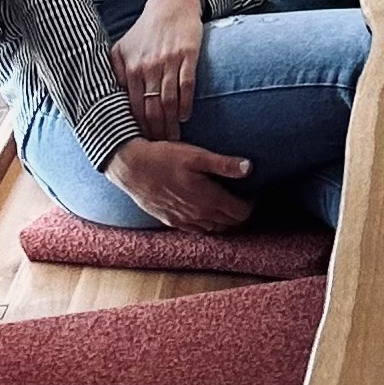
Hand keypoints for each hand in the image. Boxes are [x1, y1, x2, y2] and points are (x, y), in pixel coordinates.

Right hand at [102, 137, 252, 229]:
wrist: (132, 168)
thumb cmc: (164, 158)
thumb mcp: (196, 155)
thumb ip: (223, 164)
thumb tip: (249, 167)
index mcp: (208, 199)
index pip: (240, 213)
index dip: (250, 204)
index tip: (251, 193)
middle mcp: (198, 215)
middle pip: (229, 223)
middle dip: (239, 212)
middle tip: (241, 197)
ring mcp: (184, 221)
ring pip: (214, 228)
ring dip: (223, 219)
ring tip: (224, 203)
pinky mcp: (171, 221)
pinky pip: (196, 229)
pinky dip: (206, 223)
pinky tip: (204, 210)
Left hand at [111, 0, 204, 139]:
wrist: (172, 4)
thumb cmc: (145, 30)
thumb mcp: (122, 48)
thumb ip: (114, 73)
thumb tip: (108, 100)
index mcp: (130, 68)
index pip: (132, 107)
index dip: (136, 128)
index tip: (140, 145)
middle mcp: (147, 66)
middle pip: (150, 109)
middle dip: (154, 132)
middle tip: (159, 150)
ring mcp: (168, 61)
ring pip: (168, 101)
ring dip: (170, 124)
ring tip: (174, 141)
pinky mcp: (187, 55)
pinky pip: (186, 85)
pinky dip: (185, 104)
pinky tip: (184, 117)